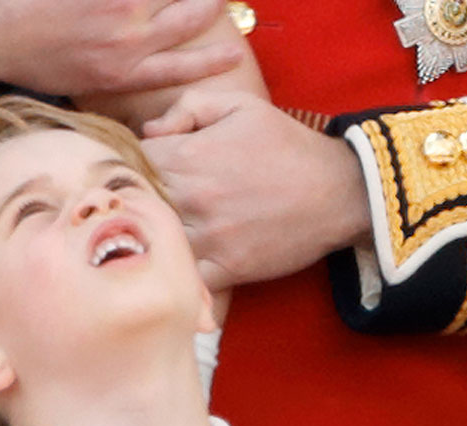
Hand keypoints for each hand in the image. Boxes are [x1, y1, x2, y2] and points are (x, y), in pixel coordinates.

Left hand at [0, 0, 239, 95]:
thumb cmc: (32, 62)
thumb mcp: (82, 83)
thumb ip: (119, 72)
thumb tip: (141, 65)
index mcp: (124, 73)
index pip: (183, 68)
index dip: (213, 61)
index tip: (234, 53)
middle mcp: (126, 44)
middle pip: (186, 21)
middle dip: (209, 6)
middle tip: (219, 0)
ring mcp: (113, 10)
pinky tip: (131, 0)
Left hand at [142, 90, 371, 289]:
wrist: (339, 192)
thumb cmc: (289, 146)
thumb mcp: (241, 106)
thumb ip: (188, 107)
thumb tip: (150, 132)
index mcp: (187, 156)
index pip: (128, 162)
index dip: (128, 166)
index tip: (140, 172)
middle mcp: (192, 198)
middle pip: (134, 205)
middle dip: (135, 204)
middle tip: (141, 206)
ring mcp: (209, 237)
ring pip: (156, 244)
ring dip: (152, 240)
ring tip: (155, 236)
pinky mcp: (227, 269)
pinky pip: (186, 279)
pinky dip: (178, 275)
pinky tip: (178, 268)